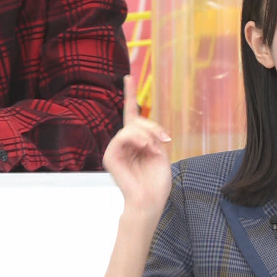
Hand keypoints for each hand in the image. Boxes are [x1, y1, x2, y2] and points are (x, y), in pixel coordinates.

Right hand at [103, 75, 172, 213]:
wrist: (150, 201)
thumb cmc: (157, 182)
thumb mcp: (160, 154)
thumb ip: (152, 137)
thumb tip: (145, 129)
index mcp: (136, 142)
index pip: (131, 114)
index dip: (130, 94)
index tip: (129, 76)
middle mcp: (124, 143)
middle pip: (136, 120)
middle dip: (153, 126)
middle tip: (166, 139)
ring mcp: (116, 149)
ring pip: (130, 127)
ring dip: (148, 134)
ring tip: (156, 148)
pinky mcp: (110, 156)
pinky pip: (123, 136)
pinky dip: (137, 139)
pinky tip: (146, 147)